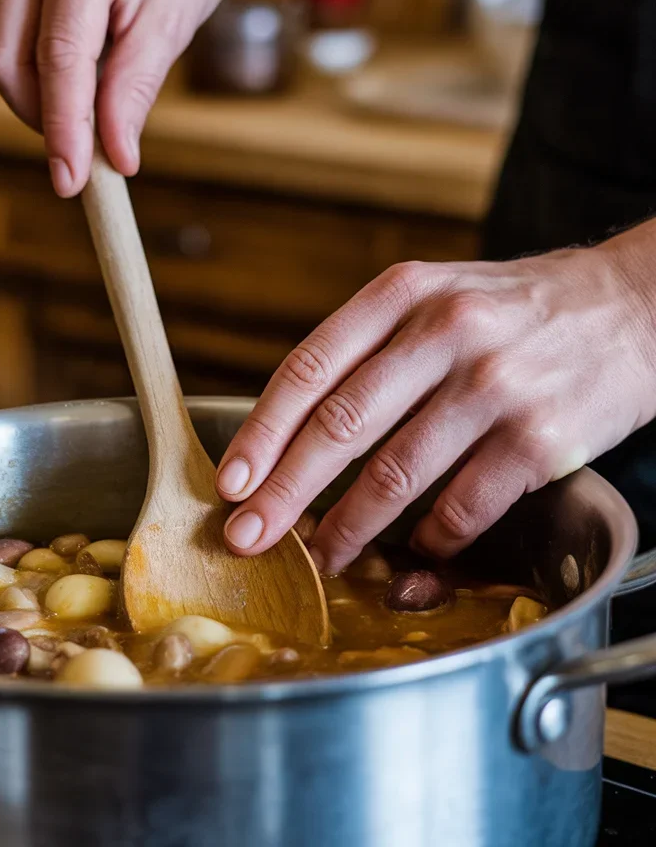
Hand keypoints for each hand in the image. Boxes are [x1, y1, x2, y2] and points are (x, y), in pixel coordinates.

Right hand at [0, 0, 259, 196]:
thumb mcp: (175, 19)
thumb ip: (135, 89)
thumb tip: (112, 157)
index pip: (60, 56)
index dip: (64, 128)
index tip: (72, 181)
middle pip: (11, 59)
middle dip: (46, 116)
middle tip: (92, 152)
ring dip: (40, 95)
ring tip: (97, 95)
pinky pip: (1, 35)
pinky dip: (35, 69)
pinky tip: (78, 67)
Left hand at [216, 239, 655, 573]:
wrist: (633, 306)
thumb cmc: (515, 309)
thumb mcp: (438, 293)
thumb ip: (372, 345)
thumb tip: (293, 428)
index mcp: (404, 292)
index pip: (311, 367)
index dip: (262, 431)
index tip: (231, 479)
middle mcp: (445, 331)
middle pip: (340, 425)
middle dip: (284, 491)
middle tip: (248, 536)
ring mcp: (494, 385)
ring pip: (395, 474)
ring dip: (349, 528)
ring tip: (323, 555)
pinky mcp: (539, 437)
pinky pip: (463, 506)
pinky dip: (431, 539)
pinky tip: (416, 551)